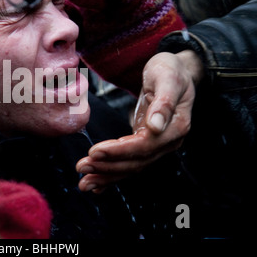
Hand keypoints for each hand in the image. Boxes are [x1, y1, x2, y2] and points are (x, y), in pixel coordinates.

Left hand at [76, 50, 203, 191]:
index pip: (144, 146)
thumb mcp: (167, 77)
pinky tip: (98, 185)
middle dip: (107, 167)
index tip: (94, 151)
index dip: (118, 151)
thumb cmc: (169, 70)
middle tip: (81, 167)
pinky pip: (130, 163)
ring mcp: (158, 145)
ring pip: (131, 167)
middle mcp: (168, 141)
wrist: (175, 72)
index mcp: (175, 127)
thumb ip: (164, 103)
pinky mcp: (146, 145)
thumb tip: (155, 127)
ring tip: (84, 183)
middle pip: (136, 161)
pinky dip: (113, 175)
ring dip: (107, 176)